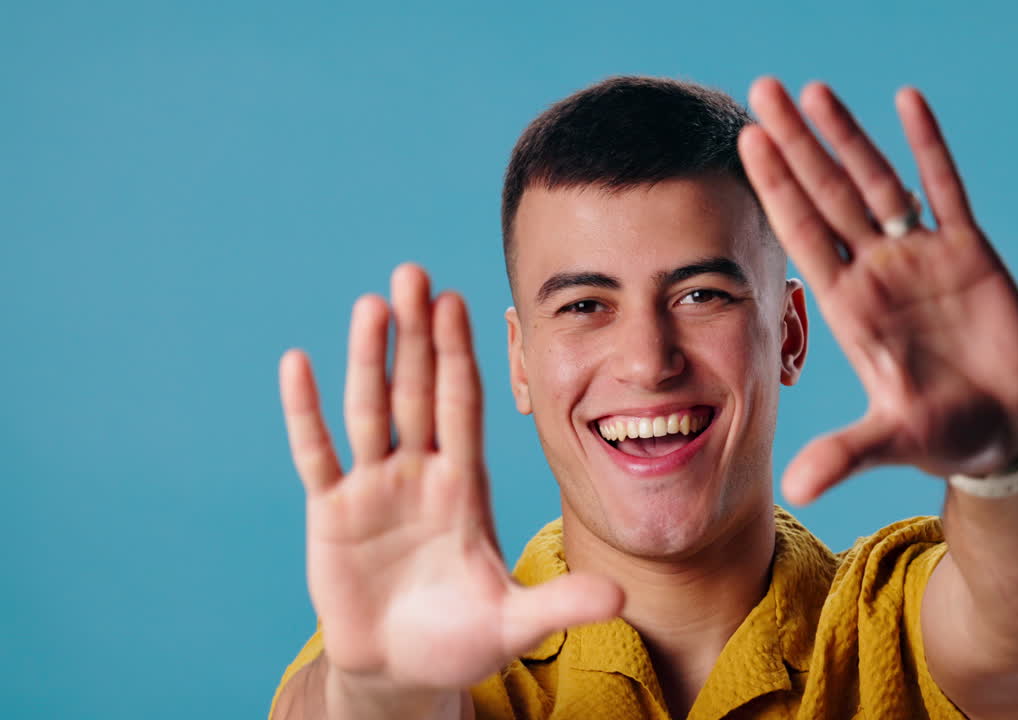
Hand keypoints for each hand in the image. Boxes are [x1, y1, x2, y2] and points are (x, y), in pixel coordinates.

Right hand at [278, 264, 622, 699]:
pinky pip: (317, 454)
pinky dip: (305, 412)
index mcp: (464, 486)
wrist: (403, 671)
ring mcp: (373, 490)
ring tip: (371, 304)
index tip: (460, 302)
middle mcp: (420, 475)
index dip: (459, 357)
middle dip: (415, 336)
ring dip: (368, 359)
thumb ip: (562, 605)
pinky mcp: (331, 515)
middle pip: (416, 391)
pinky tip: (298, 362)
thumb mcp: (516, 623)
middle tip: (412, 272)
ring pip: (369, 411)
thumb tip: (625, 599)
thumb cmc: (461, 640)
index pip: (462, 407)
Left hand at [739, 78, 1017, 504]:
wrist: (1002, 430)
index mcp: (851, 307)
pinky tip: (906, 102)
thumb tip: (795, 491)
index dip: (778, 189)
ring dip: (849, 137)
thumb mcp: (893, 441)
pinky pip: (946, 190)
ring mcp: (920, 257)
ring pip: (878, 182)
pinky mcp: (969, 253)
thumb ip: (846, 455)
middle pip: (828, 195)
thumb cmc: (943, 435)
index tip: (747, 141)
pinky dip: (928, 147)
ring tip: (814, 90)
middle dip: (796, 144)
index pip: (804, 235)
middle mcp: (876, 272)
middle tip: (761, 90)